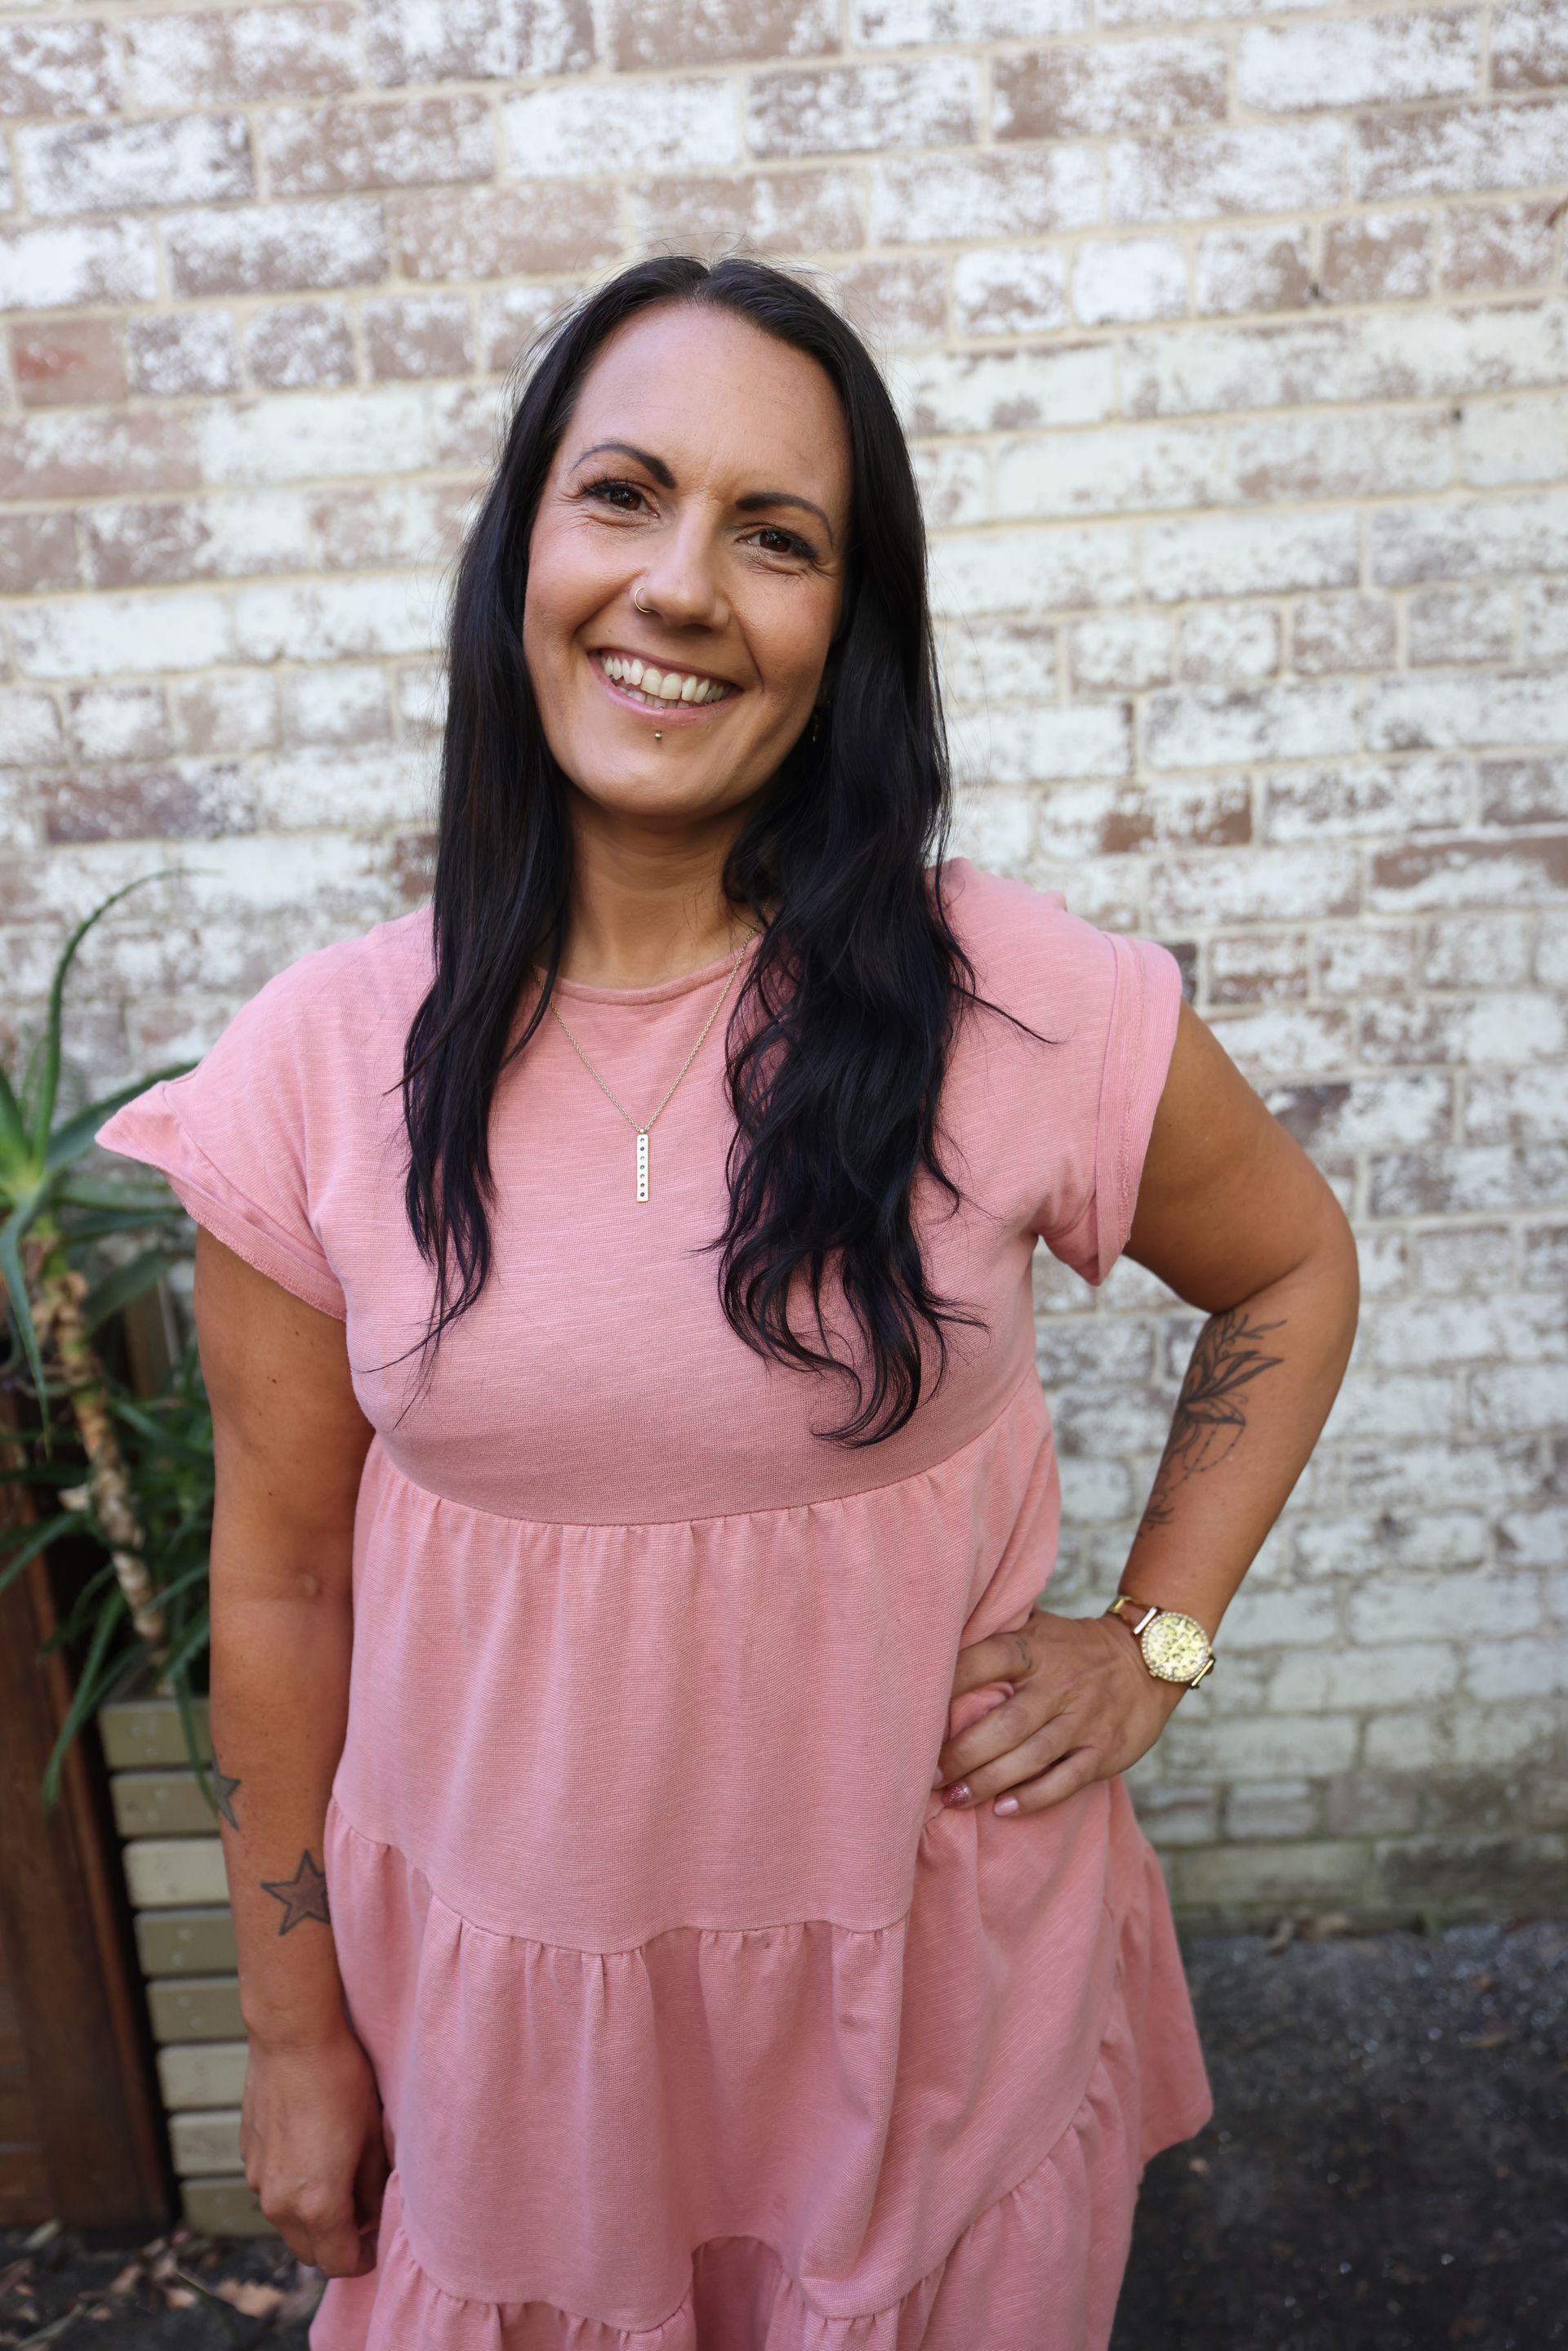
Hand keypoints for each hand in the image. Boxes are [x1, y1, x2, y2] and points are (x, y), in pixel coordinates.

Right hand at [240, 2028, 388, 2274]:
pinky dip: (291, 2188)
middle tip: (361, 2215)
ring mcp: (258, 2181)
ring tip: (336, 2177)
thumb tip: (371, 2213)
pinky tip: (311, 2150)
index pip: (339, 2263)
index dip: (363, 2258)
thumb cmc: (341, 2081)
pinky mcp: (248, 2157)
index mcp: (316, 2203)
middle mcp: (279, 2202)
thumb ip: (371, 2188)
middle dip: (336, 2244)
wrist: (293, 2038)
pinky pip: (271, 2190)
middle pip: (308, 2253)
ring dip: (311, 2217)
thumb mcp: (373, 2136)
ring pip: (286, 2223)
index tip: (376, 2239)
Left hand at [934, 1606, 1184, 1818]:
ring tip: (954, 1798)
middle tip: (930, 1775)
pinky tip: (1003, 1809)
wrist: (1149, 1660)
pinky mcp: (1104, 1750)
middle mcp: (1058, 1684)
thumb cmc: (1074, 1646)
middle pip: (1005, 1723)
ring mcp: (1083, 1719)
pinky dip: (1034, 1797)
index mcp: (1034, 1649)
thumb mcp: (1039, 1624)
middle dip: (964, 1752)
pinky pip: (1066, 1779)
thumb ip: (998, 1627)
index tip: (914, 1711)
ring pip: (1032, 1756)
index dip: (948, 1683)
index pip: (984, 1660)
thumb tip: (938, 1623)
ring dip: (990, 1781)